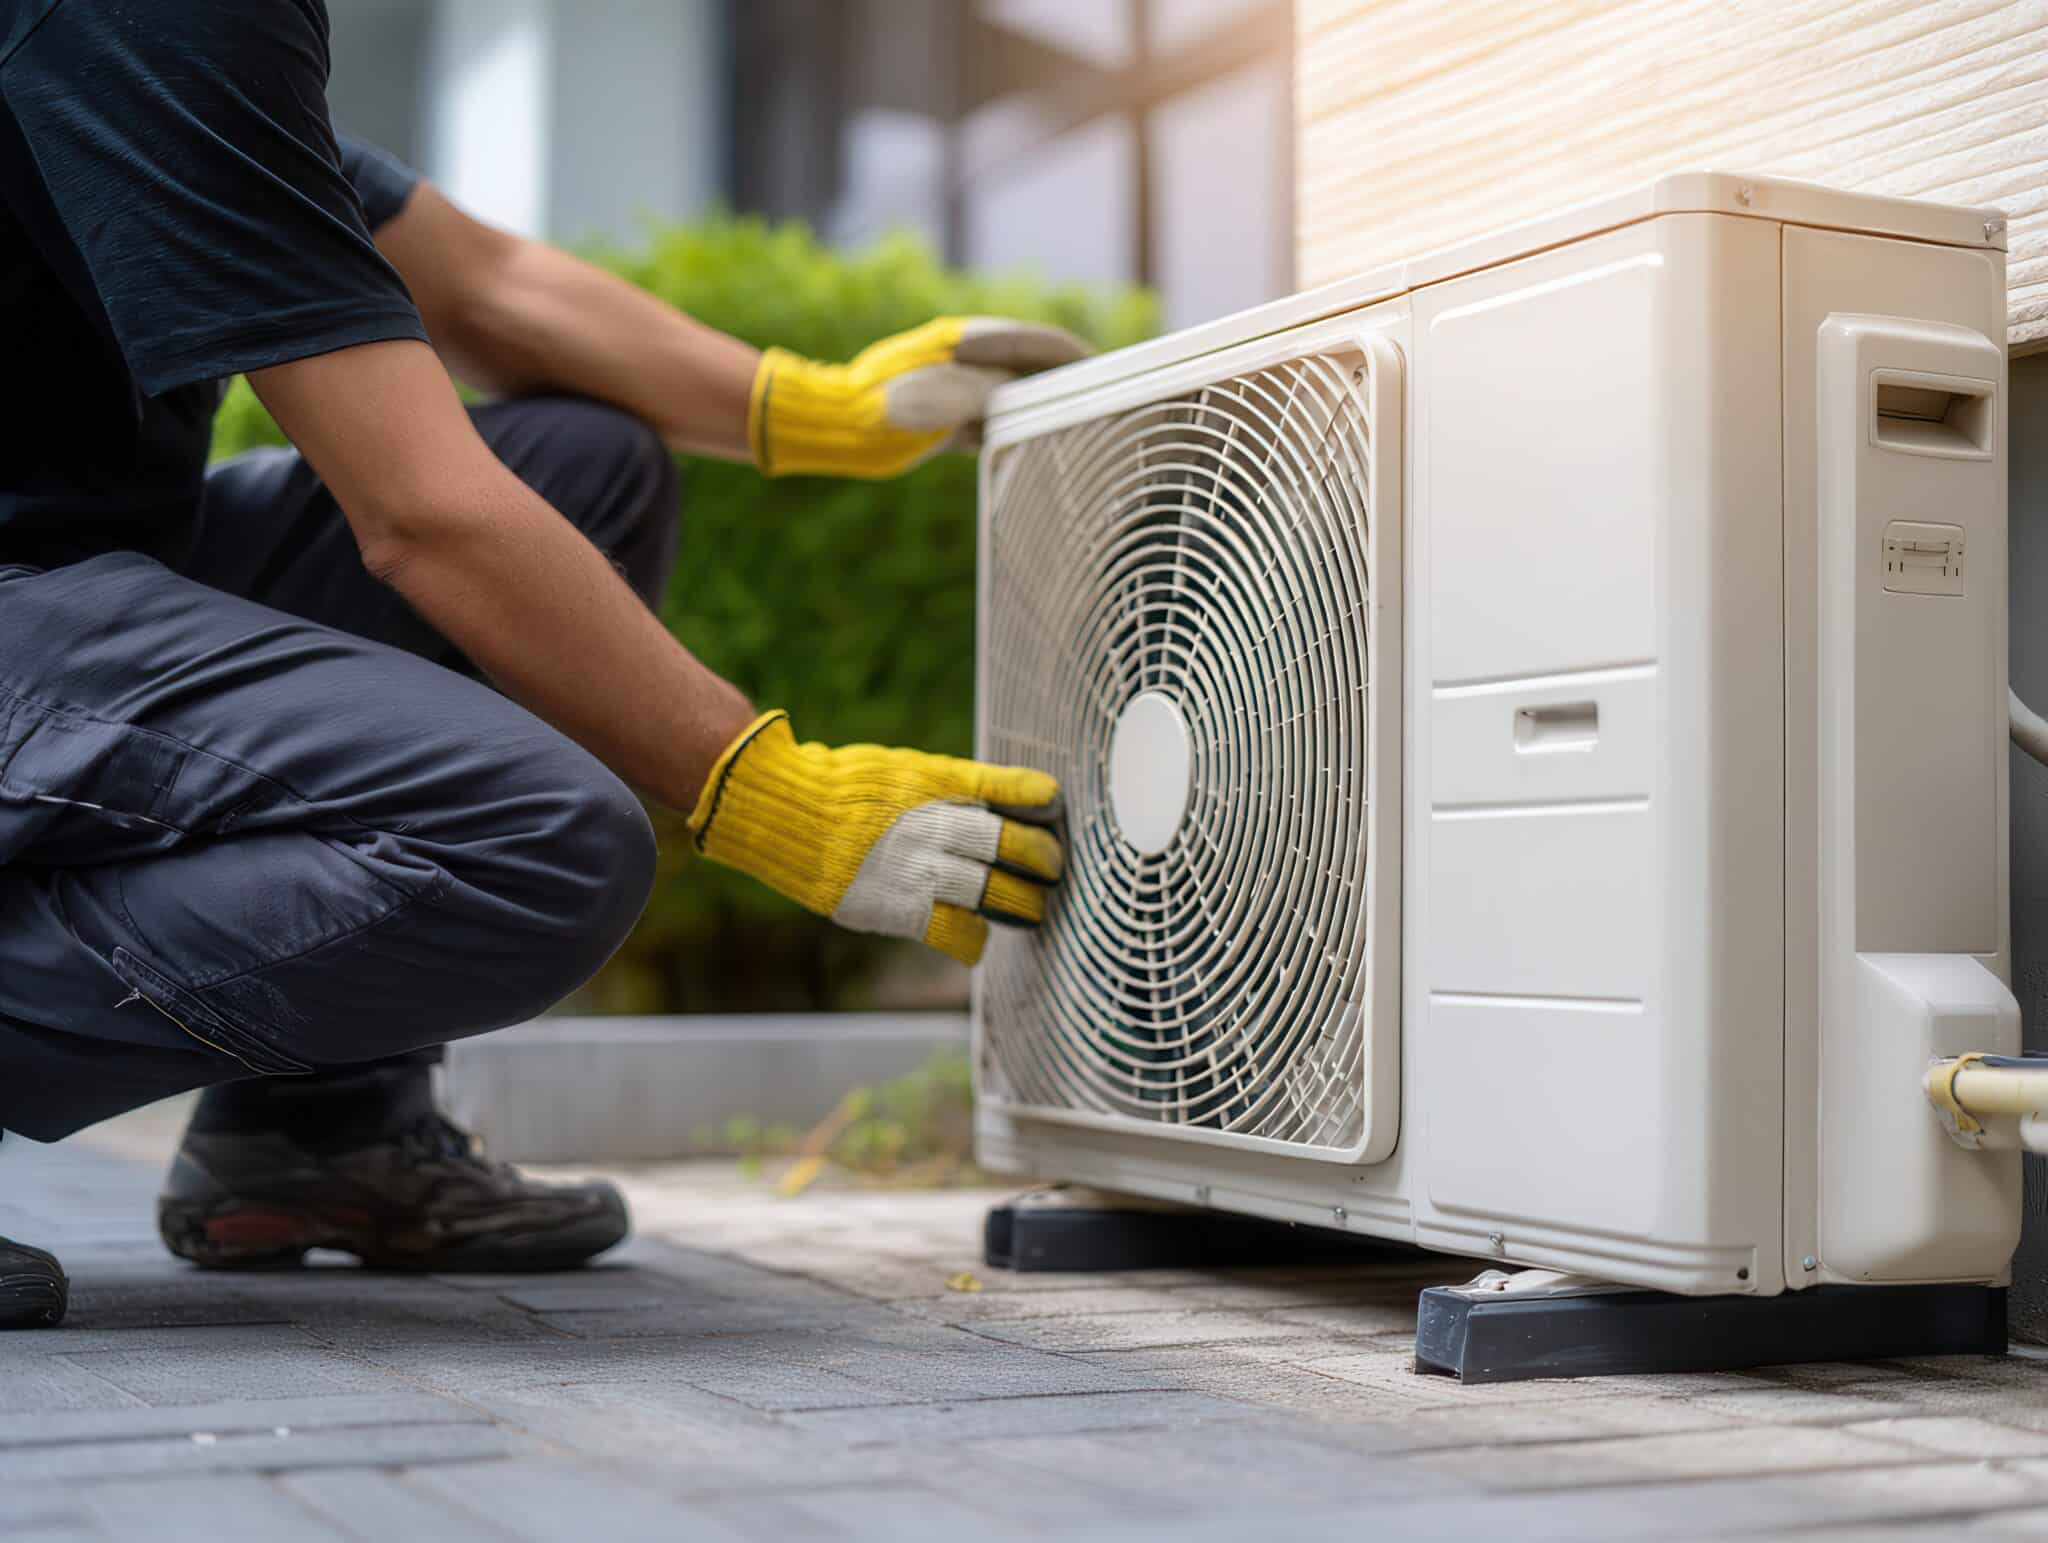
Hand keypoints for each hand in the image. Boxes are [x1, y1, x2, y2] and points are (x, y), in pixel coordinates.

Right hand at [687, 711, 1063, 964]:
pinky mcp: (896, 907)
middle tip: (1053, 868)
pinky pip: (954, 932)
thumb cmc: (843, 787)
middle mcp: (929, 823)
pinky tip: (980, 938)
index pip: (1004, 791)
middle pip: (1008, 846)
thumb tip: (1010, 797)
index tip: (1054, 807)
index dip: (1039, 802)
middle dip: (1041, 859)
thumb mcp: (903, 768)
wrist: (781, 813)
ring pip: (991, 892)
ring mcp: (913, 867)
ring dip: (1020, 904)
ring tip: (1033, 910)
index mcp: (932, 782)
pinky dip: (974, 939)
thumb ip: (954, 785)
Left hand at [748, 317, 1090, 478]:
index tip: (1110, 379)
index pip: (1044, 346)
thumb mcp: (939, 397)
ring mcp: (961, 391)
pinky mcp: (951, 421)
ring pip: (1021, 401)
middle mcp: (972, 363)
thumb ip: (988, 395)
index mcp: (973, 342)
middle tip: (1114, 412)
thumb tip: (1029, 403)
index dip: (1080, 363)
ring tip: (1086, 441)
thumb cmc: (878, 404)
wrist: (832, 423)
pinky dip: (1021, 440)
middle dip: (1075, 390)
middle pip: (1039, 373)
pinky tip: (1038, 459)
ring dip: (1049, 417)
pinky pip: (999, 427)